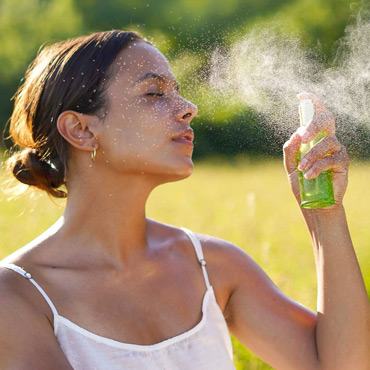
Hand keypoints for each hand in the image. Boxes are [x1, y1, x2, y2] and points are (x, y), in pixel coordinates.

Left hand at [283, 92, 349, 207]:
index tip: (301, 96)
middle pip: (326, 120)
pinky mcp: (343, 162)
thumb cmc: (302, 183)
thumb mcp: (290, 166)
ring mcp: (336, 150)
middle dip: (314, 125)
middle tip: (303, 138)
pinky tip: (309, 175)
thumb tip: (296, 134)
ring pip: (326, 142)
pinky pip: (331, 158)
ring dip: (311, 155)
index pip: (315, 116)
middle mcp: (326, 140)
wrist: (313, 202)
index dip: (312, 103)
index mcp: (313, 138)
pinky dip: (318, 166)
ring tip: (302, 170)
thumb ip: (290, 150)